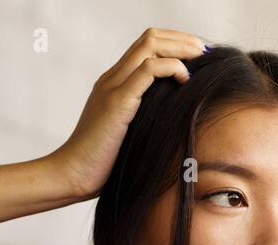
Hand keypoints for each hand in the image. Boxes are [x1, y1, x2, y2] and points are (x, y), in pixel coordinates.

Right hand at [48, 27, 206, 200]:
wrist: (73, 174)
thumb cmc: (101, 163)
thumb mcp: (128, 136)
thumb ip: (144, 121)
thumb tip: (174, 124)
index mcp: (114, 84)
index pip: (145, 47)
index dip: (174, 45)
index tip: (197, 58)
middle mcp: (113, 78)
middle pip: (150, 38)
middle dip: (182, 40)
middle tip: (204, 52)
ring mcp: (113, 87)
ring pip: (150, 46)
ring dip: (181, 48)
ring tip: (200, 59)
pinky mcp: (117, 102)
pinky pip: (148, 69)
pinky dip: (172, 67)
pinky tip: (185, 79)